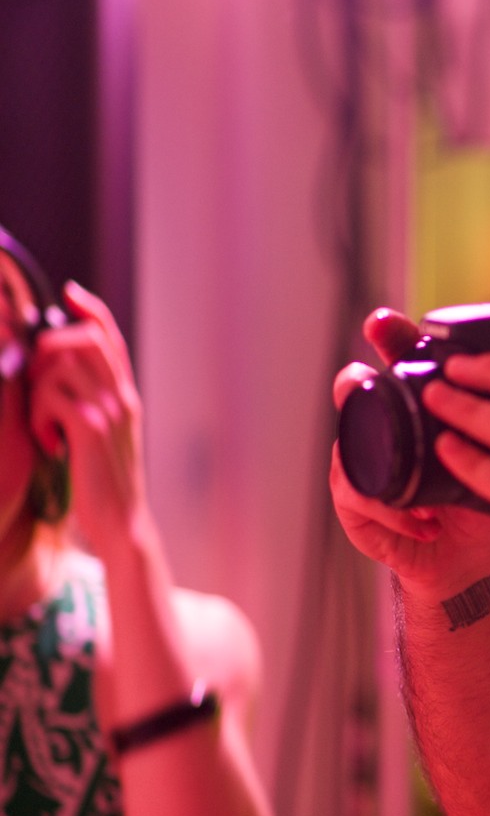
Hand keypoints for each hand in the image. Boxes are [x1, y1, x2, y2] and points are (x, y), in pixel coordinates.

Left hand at [26, 283, 150, 556]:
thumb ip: (91, 404)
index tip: (71, 293)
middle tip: (37, 382)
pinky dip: (40, 414)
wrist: (123, 522)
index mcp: (126, 396)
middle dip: (49, 347)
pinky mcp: (90, 430)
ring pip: (62, 364)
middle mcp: (122, 397)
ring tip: (44, 422)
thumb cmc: (105, 484)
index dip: (91, 309)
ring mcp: (109, 412)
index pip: (111, 337)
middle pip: (85, 338)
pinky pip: (52, 396)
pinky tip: (48, 440)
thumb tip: (61, 377)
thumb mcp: (104, 436)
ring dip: (38, 388)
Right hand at [330, 309, 489, 598]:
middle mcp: (386, 429)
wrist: (473, 558)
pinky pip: (358, 498)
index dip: (391, 337)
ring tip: (418, 484)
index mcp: (421, 406)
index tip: (384, 321)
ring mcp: (366, 466)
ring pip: (349, 446)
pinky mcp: (359, 510)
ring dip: (381, 461)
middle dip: (356, 381)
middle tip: (362, 378)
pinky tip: (424, 521)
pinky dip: (392, 512)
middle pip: (358, 391)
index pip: (400, 361)